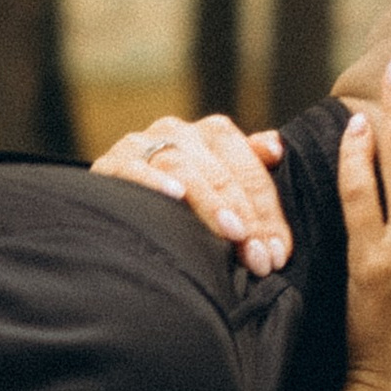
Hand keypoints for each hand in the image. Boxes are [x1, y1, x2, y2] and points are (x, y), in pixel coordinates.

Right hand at [92, 114, 288, 275]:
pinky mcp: (111, 163)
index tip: (278, 254)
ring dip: (212, 204)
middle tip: (259, 258)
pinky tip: (175, 197)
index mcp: (214, 133)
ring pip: (185, 168)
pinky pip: (134, 168)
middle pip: (222, 174)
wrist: (116, 204)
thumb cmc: (184, 197)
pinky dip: (155, 180)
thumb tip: (276, 148)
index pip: (250, 171)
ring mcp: (143, 144)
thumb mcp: (223, 179)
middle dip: (247, 219)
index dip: (268, 213)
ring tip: (233, 234)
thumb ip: (251, 166)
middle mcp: (180, 131)